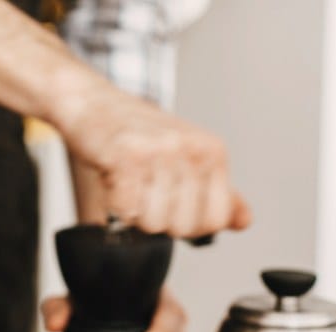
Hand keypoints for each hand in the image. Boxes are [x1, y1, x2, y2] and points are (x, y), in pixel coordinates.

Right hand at [54, 82, 251, 236]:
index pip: (216, 220)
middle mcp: (191, 149)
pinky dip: (114, 207)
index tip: (169, 205)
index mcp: (212, 152)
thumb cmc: (135, 133)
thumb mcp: (186, 158)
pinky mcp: (126, 157)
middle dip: (157, 220)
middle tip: (142, 192)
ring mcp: (160, 152)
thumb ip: (215, 192)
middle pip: (182, 226)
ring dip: (133, 214)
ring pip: (153, 223)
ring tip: (127, 185)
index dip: (188, 226)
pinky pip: (126, 212)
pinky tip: (113, 183)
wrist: (91, 102)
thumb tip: (244, 220)